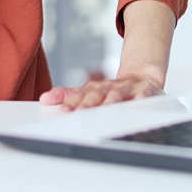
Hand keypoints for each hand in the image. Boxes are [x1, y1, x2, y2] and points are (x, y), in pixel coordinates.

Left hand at [38, 73, 163, 112]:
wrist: (143, 77)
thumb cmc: (112, 90)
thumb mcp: (91, 91)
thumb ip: (69, 95)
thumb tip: (45, 98)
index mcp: (96, 88)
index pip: (81, 95)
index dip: (71, 102)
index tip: (62, 111)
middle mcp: (110, 87)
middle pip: (98, 94)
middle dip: (88, 104)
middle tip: (78, 114)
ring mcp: (128, 88)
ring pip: (118, 95)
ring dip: (111, 102)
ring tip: (104, 111)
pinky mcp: (146, 91)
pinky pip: (144, 95)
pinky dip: (141, 99)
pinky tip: (137, 103)